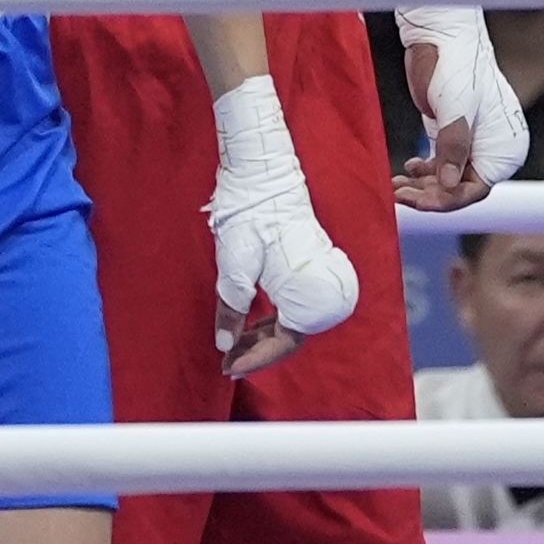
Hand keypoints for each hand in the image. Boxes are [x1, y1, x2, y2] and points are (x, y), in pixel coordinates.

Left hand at [209, 77, 359, 381]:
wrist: (266, 175)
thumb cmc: (251, 218)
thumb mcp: (234, 268)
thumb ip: (231, 310)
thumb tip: (223, 344)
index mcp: (306, 294)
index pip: (286, 342)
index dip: (257, 359)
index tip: (229, 368)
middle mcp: (320, 291)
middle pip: (292, 335)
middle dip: (259, 350)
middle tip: (227, 360)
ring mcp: (317, 279)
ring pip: (293, 321)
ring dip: (265, 334)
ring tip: (234, 344)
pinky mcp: (310, 268)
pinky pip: (295, 304)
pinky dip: (273, 317)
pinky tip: (251, 322)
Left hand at [378, 0, 529, 196]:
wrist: (442, 34)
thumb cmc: (455, 64)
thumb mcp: (455, 107)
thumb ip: (452, 146)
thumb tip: (447, 185)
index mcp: (505, 146)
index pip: (475, 189)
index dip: (445, 200)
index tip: (416, 201)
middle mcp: (493, 148)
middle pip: (459, 188)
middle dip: (428, 194)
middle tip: (397, 192)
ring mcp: (472, 143)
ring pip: (446, 180)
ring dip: (421, 186)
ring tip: (395, 185)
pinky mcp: (452, 134)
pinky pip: (439, 166)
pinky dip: (423, 173)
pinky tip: (406, 168)